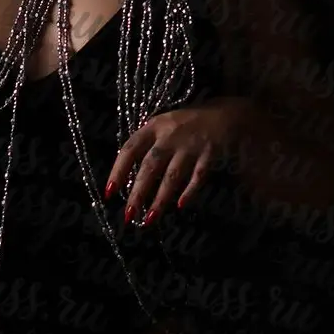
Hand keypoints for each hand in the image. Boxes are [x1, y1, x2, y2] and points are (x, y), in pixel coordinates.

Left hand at [103, 98, 248, 225]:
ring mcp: (190, 146)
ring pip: (172, 176)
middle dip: (138, 192)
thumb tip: (126, 176)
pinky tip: (180, 206)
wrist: (224, 114)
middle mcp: (170, 136)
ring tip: (149, 219)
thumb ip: (146, 145)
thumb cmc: (186, 124)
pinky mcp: (209, 154)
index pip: (130, 149)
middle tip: (128, 215)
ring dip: (160, 199)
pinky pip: (198, 176)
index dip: (118, 170)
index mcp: (154, 126)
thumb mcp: (163, 125)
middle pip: (150, 166)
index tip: (109, 192)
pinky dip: (189, 191)